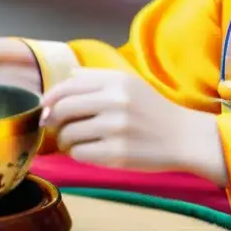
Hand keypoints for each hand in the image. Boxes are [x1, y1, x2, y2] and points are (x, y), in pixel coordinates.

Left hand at [42, 69, 227, 184]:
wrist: (185, 138)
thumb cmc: (153, 111)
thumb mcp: (130, 84)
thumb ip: (97, 78)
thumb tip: (68, 76)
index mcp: (116, 81)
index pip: (67, 86)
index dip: (50, 98)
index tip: (45, 107)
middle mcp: (115, 101)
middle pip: (62, 109)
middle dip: (53, 120)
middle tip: (56, 127)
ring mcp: (116, 128)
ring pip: (68, 134)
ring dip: (64, 141)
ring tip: (73, 142)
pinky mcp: (118, 154)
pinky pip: (79, 153)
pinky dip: (77, 154)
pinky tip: (86, 151)